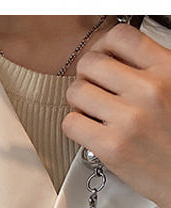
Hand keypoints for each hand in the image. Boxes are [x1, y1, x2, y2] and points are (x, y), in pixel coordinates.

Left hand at [63, 22, 170, 207]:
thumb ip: (152, 69)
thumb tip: (117, 56)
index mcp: (168, 70)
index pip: (119, 37)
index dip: (104, 48)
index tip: (104, 60)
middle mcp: (149, 90)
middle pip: (90, 63)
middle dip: (86, 76)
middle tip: (94, 89)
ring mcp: (129, 119)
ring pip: (75, 92)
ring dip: (78, 102)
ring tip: (92, 112)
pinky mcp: (111, 147)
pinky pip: (70, 123)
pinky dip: (74, 126)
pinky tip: (89, 130)